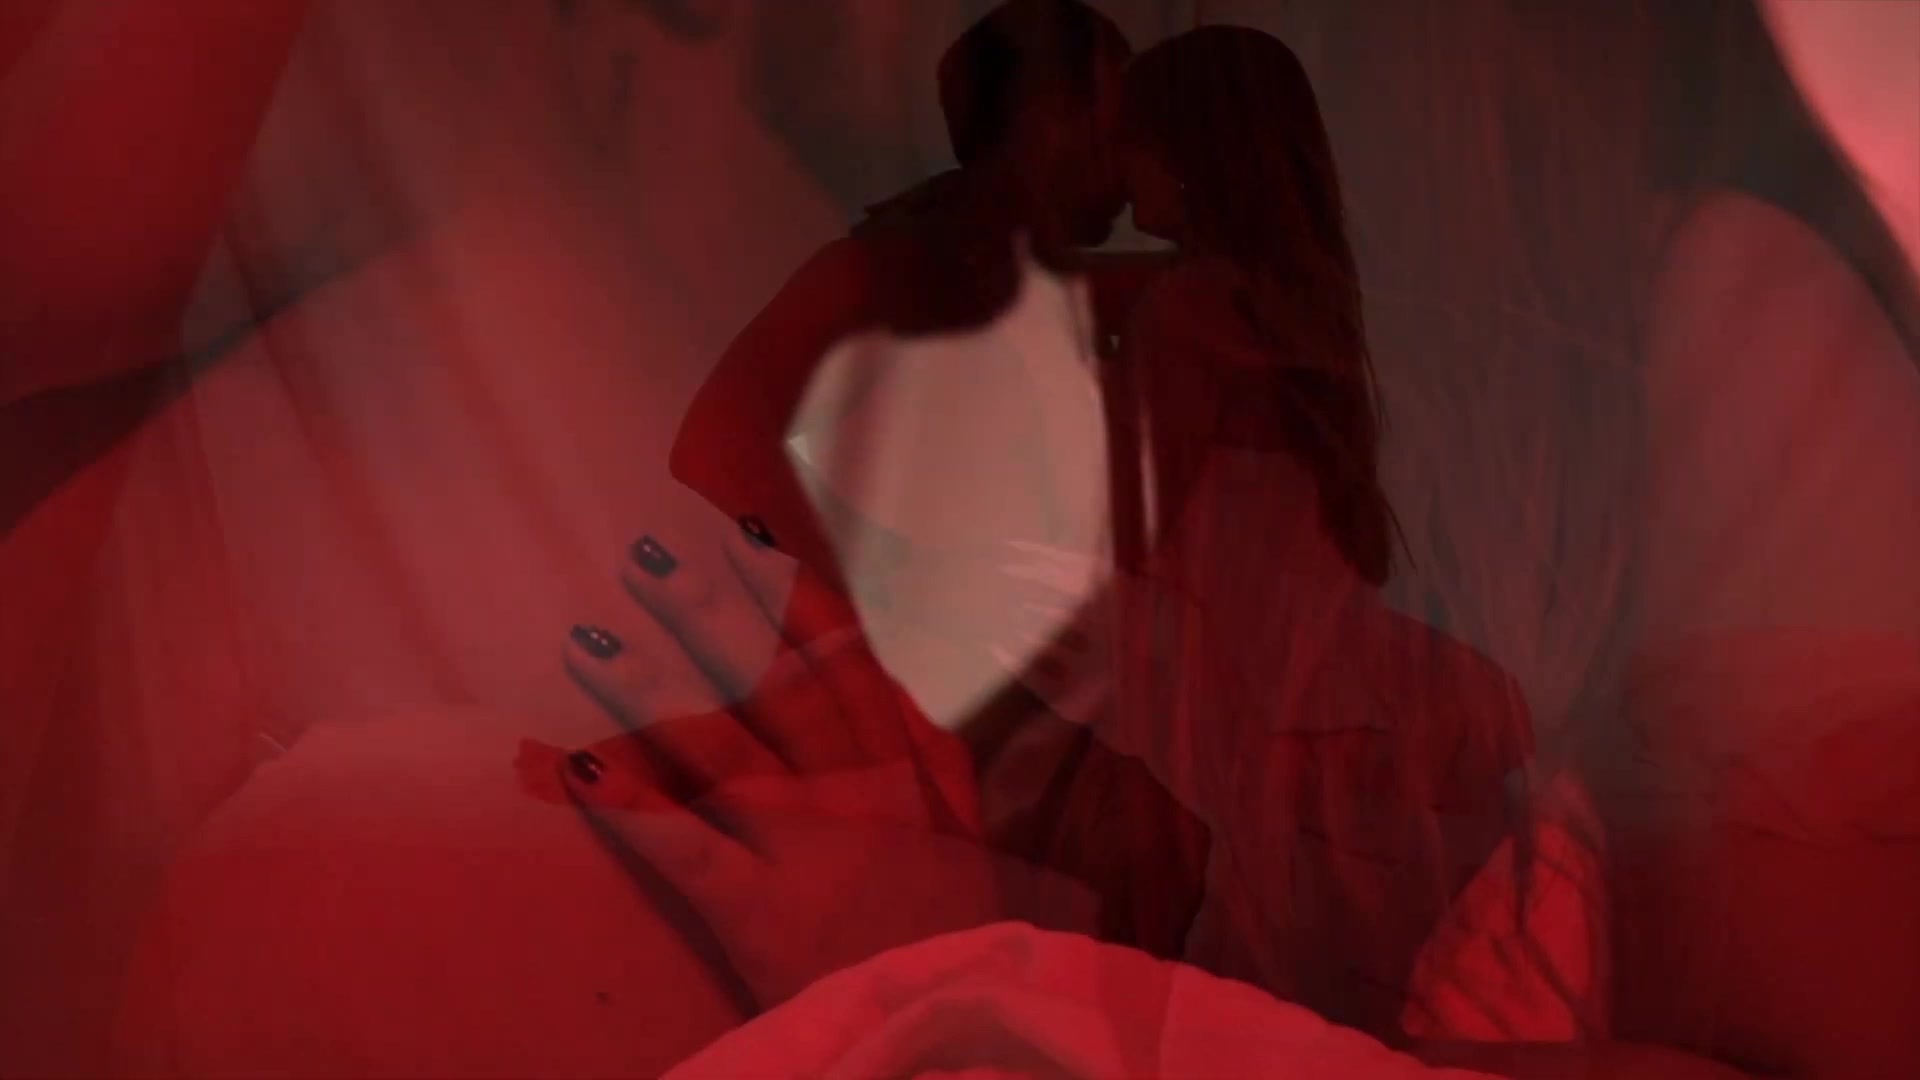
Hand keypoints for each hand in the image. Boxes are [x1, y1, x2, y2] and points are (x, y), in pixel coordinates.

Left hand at [519, 518, 1092, 1010]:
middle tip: (649, 550)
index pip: (842, 661)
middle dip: (711, 611)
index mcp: (903, 772)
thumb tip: (903, 698)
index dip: (792, 594)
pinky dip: (630, 805)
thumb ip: (938, 766)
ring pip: (721, 746)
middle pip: (771, 682)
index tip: (748, 533)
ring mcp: (807, 847)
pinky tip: (576, 763)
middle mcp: (855, 793)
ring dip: (651, 687)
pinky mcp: (761, 911)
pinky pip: (685, 848)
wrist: (949, 1030)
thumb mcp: (965, 842)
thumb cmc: (950, 937)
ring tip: (588, 638)